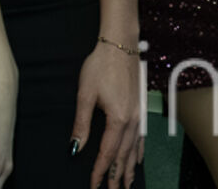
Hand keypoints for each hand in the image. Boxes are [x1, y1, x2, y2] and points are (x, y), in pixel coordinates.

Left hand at [74, 41, 140, 188]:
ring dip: (130, 168)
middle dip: (117, 176)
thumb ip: (81, 124)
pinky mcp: (141, 108)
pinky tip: (138, 158)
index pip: (107, 153)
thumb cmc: (101, 65)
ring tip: (126, 184)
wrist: (120, 44)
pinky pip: (142, 138)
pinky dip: (139, 152)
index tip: (94, 185)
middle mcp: (133, 121)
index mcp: (118, 119)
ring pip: (135, 149)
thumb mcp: (85, 94)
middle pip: (124, 156)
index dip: (100, 171)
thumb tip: (75, 147)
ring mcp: (140, 115)